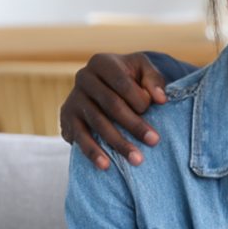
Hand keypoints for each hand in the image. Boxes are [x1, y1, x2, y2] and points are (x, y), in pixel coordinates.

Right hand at [59, 52, 165, 168]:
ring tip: (137, 159)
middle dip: (134, 125)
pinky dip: (93, 152)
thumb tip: (161, 99)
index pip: (122, 82)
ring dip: (118, 143)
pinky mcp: (67, 118)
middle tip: (154, 141)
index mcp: (102, 63)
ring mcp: (73, 99)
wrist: (104, 84)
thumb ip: (153, 80)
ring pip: (97, 124)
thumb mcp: (143, 70)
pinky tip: (106, 165)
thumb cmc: (131, 77)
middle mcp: (83, 78)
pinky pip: (80, 137)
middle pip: (111, 105)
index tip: (159, 108)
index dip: (140, 97)